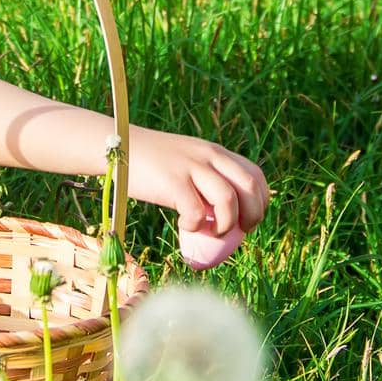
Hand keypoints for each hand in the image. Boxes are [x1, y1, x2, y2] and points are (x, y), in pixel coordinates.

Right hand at [126, 126, 268, 235]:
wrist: (120, 147)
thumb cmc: (154, 165)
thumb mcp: (189, 163)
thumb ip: (208, 179)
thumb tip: (226, 215)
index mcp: (216, 153)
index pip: (255, 175)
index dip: (261, 201)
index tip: (250, 220)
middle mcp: (209, 156)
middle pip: (249, 187)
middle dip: (252, 216)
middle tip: (239, 232)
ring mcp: (191, 167)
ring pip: (228, 199)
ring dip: (226, 225)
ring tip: (212, 232)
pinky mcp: (172, 182)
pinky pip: (196, 212)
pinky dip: (195, 226)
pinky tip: (185, 225)